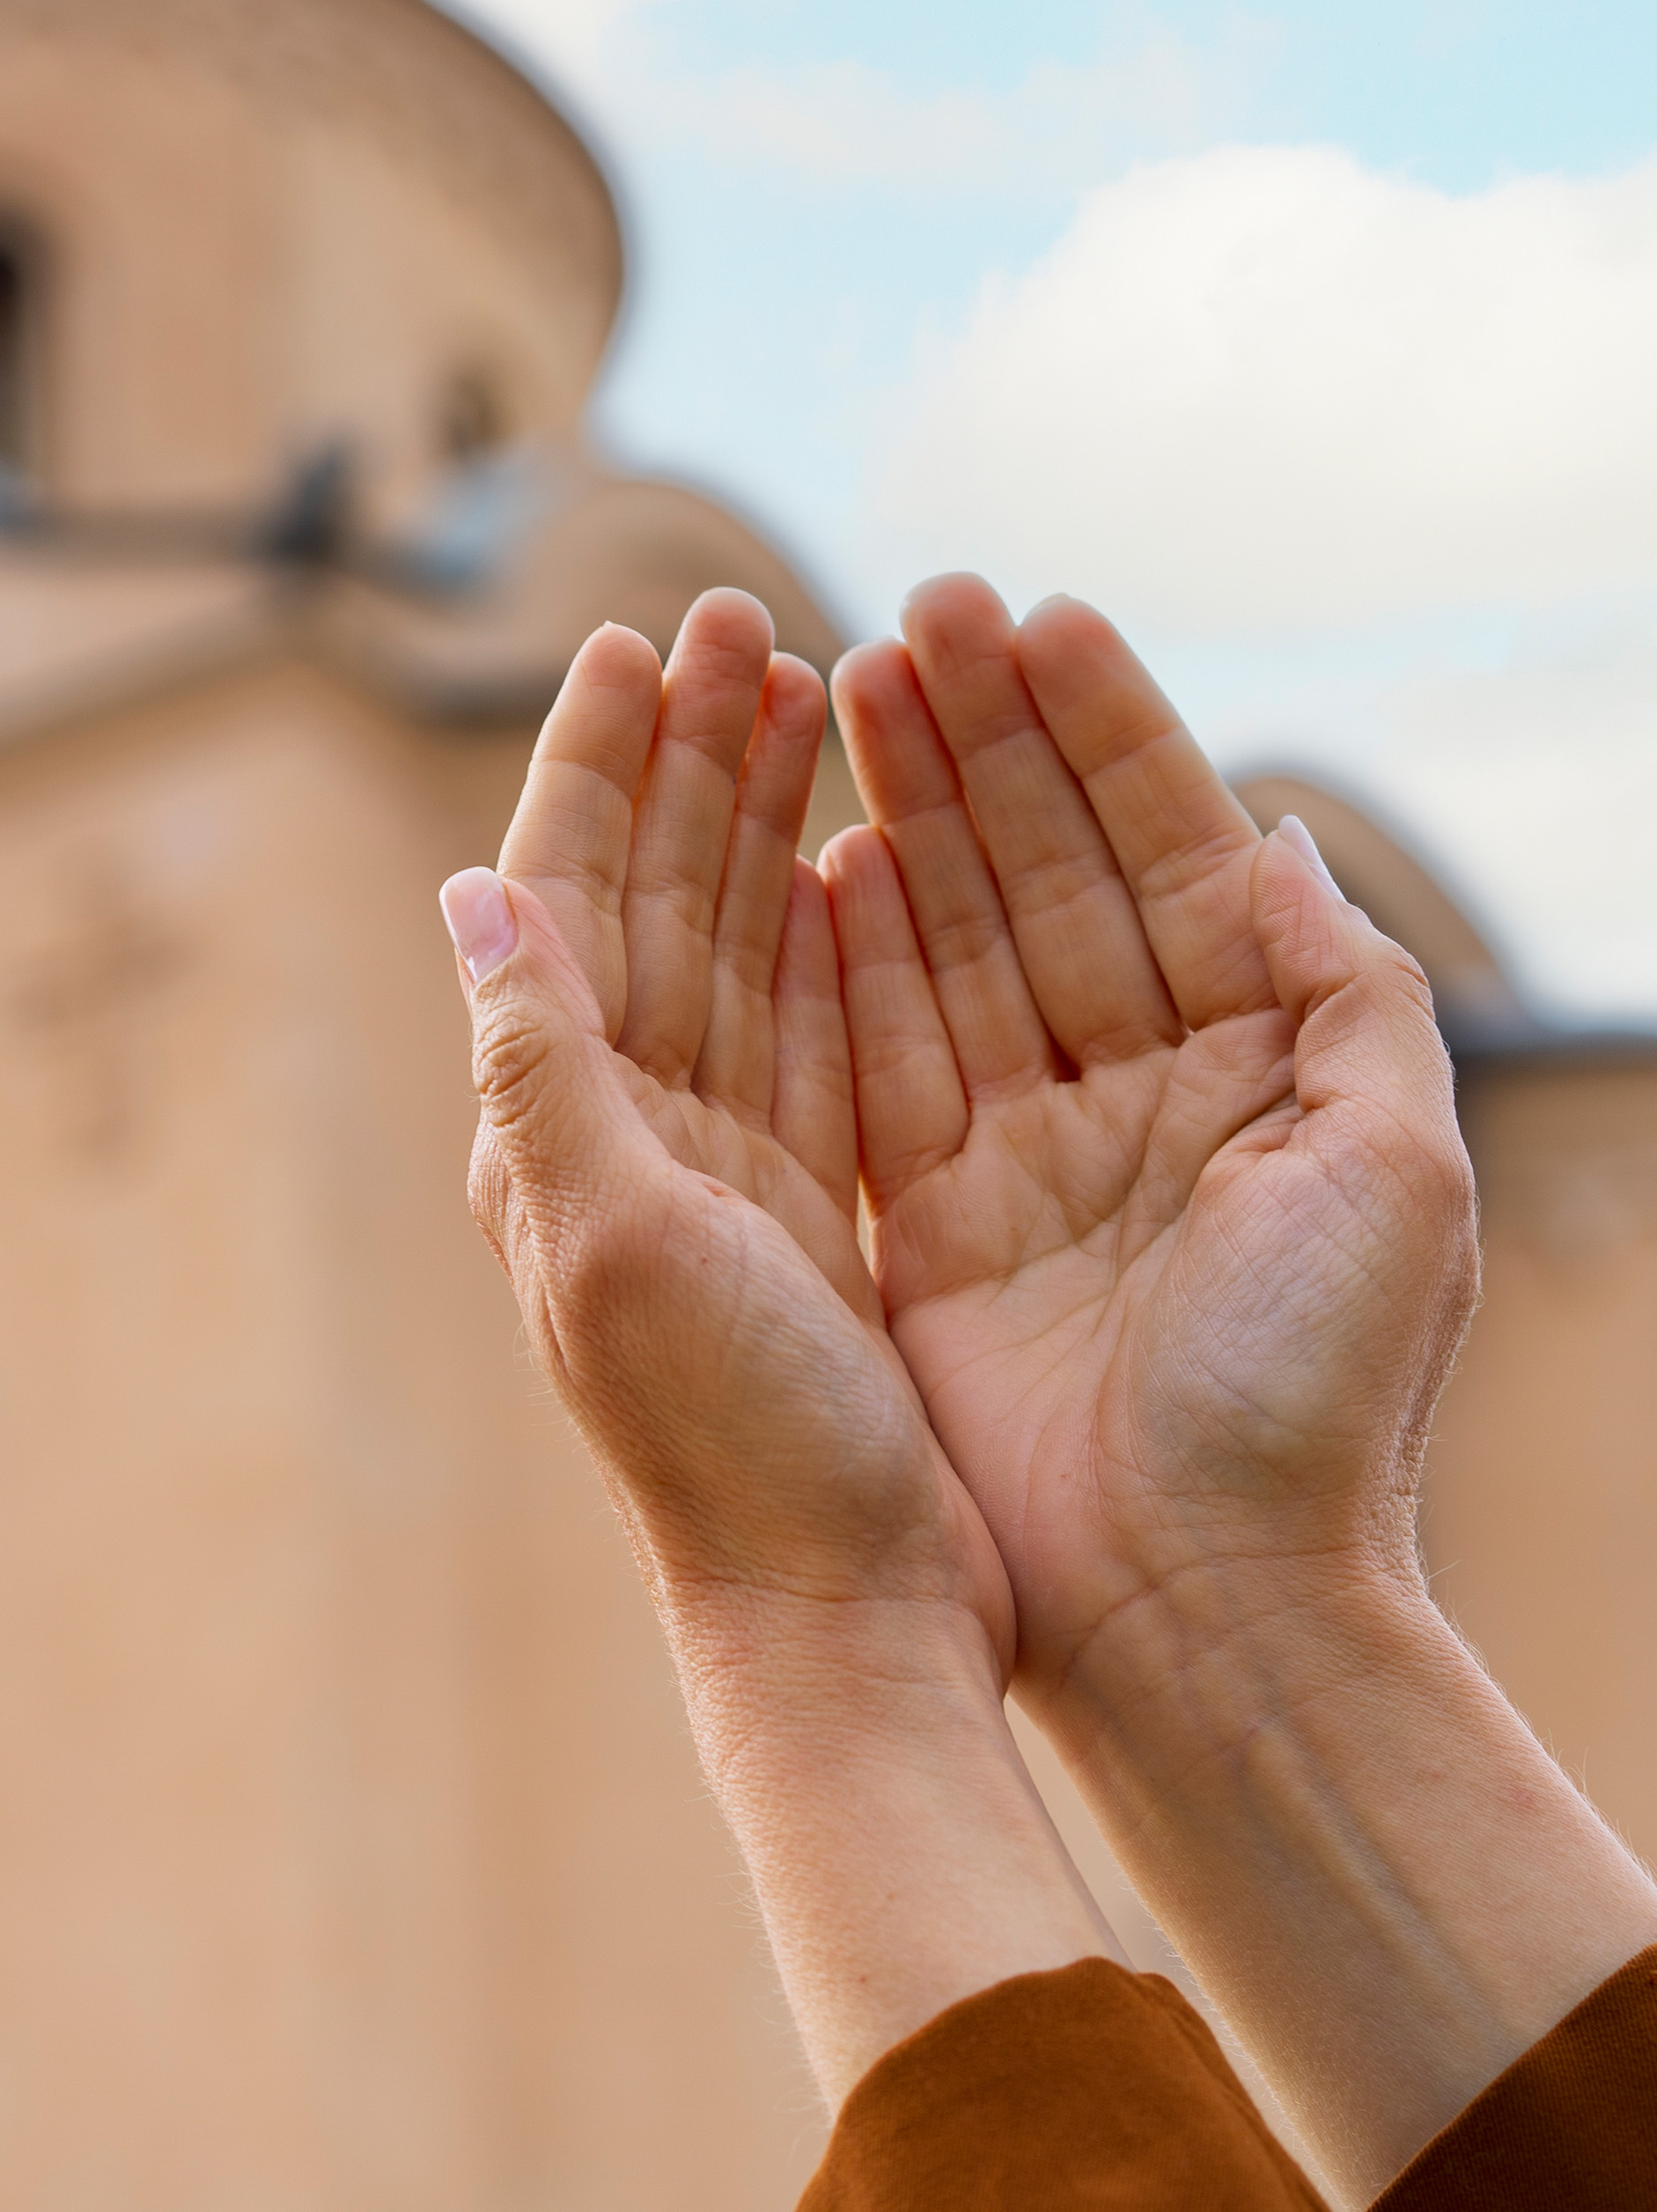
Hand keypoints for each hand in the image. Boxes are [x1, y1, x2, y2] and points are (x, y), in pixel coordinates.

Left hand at [453, 596, 1002, 1629]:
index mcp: (554, 1126)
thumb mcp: (616, 1239)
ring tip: (801, 688)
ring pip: (731, 945)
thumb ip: (541, 1063)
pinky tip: (853, 855)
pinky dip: (826, 933)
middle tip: (736, 617)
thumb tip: (470, 889)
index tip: (634, 637)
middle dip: (685, 756)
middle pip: (647, 895)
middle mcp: (618, 1133)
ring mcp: (712, 1167)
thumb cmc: (728, 1444)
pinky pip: (809, 1030)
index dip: (595, 762)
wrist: (835, 1610)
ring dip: (754, 818)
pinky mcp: (803, 1207)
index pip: (561, 895)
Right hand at [819, 575, 1468, 1705]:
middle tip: (916, 610)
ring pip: (948, 940)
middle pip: (1042, 873)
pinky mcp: (925, 1224)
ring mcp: (1022, 1154)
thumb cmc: (1314, 1398)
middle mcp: (1134, 1093)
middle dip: (981, 737)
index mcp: (1256, 1067)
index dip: (1103, 731)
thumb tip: (1270, 838)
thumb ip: (1342, 990)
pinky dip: (846, 953)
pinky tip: (816, 852)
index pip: (1164, 853)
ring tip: (844, 680)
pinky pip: (875, 1057)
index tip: (1036, 613)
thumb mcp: (1394, 1168)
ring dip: (905, 807)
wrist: (1199, 1602)